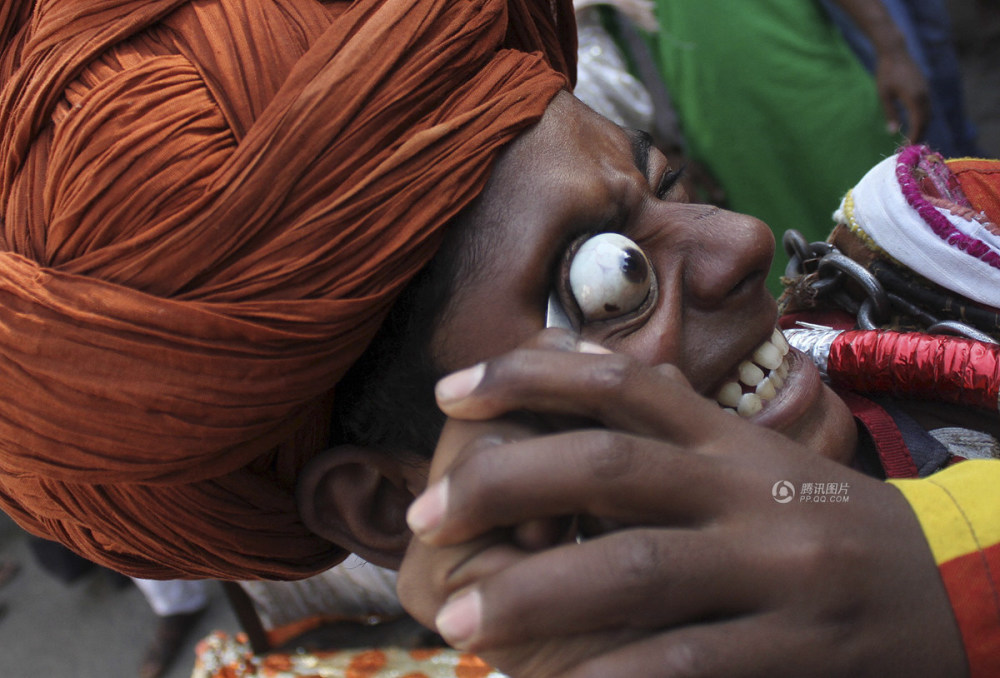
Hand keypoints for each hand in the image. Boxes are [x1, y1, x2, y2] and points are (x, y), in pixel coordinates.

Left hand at [398, 333, 966, 676]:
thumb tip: (569, 396)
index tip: (450, 389)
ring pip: (636, 572)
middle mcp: (748, 492)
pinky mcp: (797, 652)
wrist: (958, 591)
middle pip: (610, 466)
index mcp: (732, 441)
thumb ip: (677, 437)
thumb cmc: (825, 527)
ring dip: (536, 595)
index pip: (625, 382)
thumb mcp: (758, 465)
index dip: (532, 375)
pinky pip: (684, 668)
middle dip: (504, 483)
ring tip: (462, 621)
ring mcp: (775, 573)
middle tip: (425, 516)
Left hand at [874, 48, 929, 142]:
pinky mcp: (925, 87)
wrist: (895, 52)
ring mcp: (926, 90)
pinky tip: (915, 122)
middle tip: (910, 146)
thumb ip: (890, 114)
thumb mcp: (884, 96)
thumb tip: (893, 132)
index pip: (918, 123)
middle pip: (926, 120)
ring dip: (922, 126)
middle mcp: (924, 95)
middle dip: (919, 133)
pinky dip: (923, 116)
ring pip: (928, 113)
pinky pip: (927, 106)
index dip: (914, 136)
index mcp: (914, 98)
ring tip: (912, 137)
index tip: (908, 147)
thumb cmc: (886, 73)